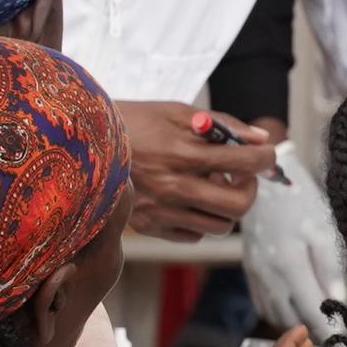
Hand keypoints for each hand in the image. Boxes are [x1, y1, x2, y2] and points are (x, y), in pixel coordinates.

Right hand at [117, 102, 278, 241]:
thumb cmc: (134, 121)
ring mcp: (160, 211)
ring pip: (218, 226)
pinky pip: (192, 235)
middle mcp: (173, 187)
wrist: (81, 142)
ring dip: (225, 208)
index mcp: (183, 153)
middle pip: (238, 206)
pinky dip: (200, 220)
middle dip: (250, 191)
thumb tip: (260, 140)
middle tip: (242, 177)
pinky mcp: (148, 227)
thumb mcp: (177, 111)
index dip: (265, 159)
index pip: (246, 163)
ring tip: (213, 186)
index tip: (263, 156)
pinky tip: (189, 199)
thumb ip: (223, 125)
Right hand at [238, 140, 346, 331]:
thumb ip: (331, 269)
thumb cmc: (301, 202)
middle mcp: (267, 274)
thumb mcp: (324, 230)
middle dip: (314, 333)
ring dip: (298, 326)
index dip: (329, 331)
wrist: (266, 183)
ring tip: (320, 327)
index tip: (345, 342)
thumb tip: (338, 303)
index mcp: (288, 262)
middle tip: (337, 340)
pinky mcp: (250, 274)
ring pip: (277, 316)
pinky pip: (265, 306)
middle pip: (292, 320)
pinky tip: (299, 309)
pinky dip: (282, 314)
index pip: (311, 311)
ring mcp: (255, 275)